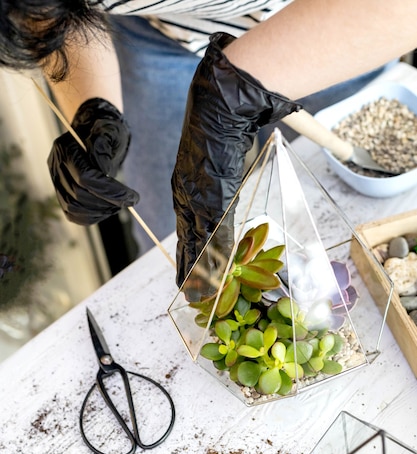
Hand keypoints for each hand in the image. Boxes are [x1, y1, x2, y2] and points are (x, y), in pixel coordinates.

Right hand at [48, 98, 138, 224]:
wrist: (97, 133)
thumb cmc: (107, 131)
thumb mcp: (110, 131)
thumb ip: (104, 146)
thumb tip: (103, 171)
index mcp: (65, 147)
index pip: (86, 177)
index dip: (110, 191)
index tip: (133, 197)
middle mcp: (56, 165)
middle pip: (79, 195)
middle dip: (108, 202)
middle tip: (129, 202)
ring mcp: (56, 180)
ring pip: (74, 207)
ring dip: (100, 211)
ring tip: (119, 205)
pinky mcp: (61, 192)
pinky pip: (72, 214)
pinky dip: (91, 217)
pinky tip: (107, 210)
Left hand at [172, 33, 299, 287]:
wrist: (219, 110)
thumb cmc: (221, 129)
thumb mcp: (217, 160)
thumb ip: (218, 178)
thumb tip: (224, 182)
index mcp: (185, 187)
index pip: (186, 226)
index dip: (186, 248)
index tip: (185, 264)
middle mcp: (187, 197)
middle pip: (187, 240)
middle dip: (187, 267)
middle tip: (186, 289)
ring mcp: (198, 201)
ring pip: (197, 244)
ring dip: (199, 271)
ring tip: (196, 292)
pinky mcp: (213, 202)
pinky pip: (214, 236)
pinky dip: (215, 258)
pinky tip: (215, 274)